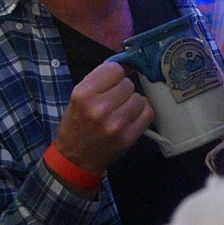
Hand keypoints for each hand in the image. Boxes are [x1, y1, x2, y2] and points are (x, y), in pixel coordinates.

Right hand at [51, 61, 153, 176]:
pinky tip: (131, 118)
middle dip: (123, 91)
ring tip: (121, 111)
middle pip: (128, 84)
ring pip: (139, 98)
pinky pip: (148, 113)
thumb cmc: (77, 124)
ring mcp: (115, 124)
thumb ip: (99, 79)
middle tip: (113, 101)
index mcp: (83, 94)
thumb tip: (126, 64)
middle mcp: (99, 108)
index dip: (115, 75)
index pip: (115, 69)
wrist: (75, 160)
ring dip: (133, 103)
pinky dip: (142, 113)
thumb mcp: (78, 97)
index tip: (112, 82)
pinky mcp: (128, 137)